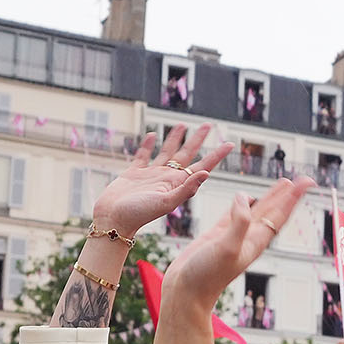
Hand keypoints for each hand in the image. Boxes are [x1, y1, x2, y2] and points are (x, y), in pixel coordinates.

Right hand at [90, 125, 230, 237]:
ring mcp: (151, 175)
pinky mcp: (134, 173)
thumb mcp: (167, 202)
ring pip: (166, 152)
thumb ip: (186, 189)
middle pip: (187, 154)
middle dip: (197, 139)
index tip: (230, 144)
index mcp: (179, 184)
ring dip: (175, 138)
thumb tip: (206, 173)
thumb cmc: (140, 214)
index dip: (216, 155)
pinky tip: (152, 135)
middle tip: (208, 125)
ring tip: (182, 125)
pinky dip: (147, 145)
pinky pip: (143, 155)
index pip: (202, 166)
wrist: (114, 219)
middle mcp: (168, 178)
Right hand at [161, 176, 314, 313]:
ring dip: (271, 196)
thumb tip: (245, 197)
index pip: (280, 214)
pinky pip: (235, 214)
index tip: (308, 182)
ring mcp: (234, 235)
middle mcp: (249, 237)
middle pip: (274, 210)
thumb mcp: (227, 247)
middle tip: (304, 179)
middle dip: (288, 194)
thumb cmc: (207, 275)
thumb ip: (238, 222)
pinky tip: (246, 197)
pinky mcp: (217, 235)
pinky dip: (243, 203)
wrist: (187, 291)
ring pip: (257, 209)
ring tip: (284, 183)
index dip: (293, 197)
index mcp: (256, 240)